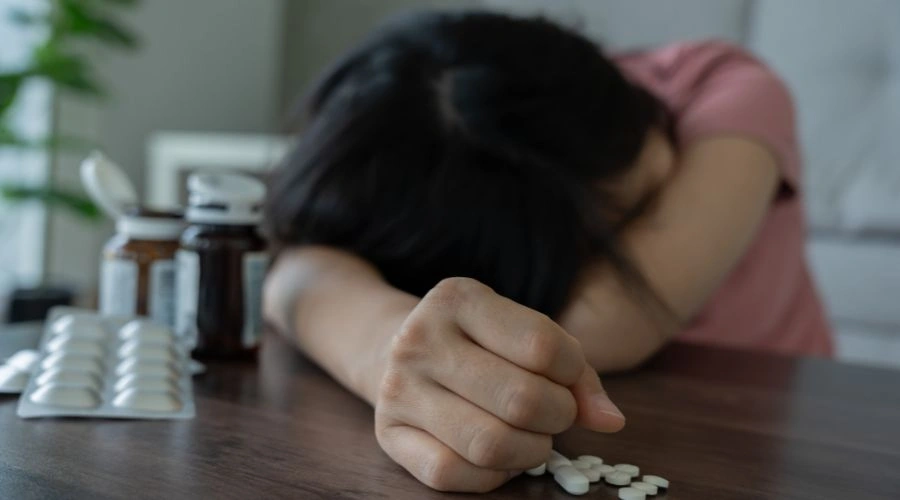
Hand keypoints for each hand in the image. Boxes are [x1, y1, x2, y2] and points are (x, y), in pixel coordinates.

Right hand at [374, 277, 624, 492]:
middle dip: (558, 417)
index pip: (542, 346)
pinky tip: (501, 458)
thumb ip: (575, 370)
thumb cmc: (479, 343)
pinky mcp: (389, 433)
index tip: (568, 381)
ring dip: (531, 451)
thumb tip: (610, 420)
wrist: (396, 350)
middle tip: (557, 415)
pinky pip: (452, 473)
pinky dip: (492, 476)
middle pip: (521, 400)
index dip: (573, 375)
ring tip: (533, 437)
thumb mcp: (522, 332)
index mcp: (458, 298)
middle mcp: (420, 339)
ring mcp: (398, 388)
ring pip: (489, 444)